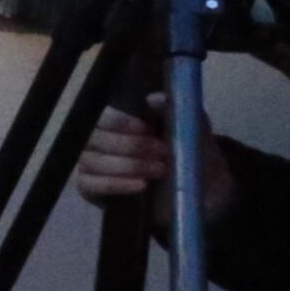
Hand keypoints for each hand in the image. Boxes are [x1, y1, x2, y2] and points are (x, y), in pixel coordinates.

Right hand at [72, 94, 233, 219]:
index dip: (122, 122)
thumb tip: (153, 99)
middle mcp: (95, 140)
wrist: (201, 191)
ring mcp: (88, 164)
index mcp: (114, 120)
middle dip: (132, 146)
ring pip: (93, 161)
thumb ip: (172, 108)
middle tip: (163, 153)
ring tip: (160, 170)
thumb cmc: (190, 153)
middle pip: (95, 138)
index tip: (149, 129)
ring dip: (129, 166)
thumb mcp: (189, 127)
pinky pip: (91, 185)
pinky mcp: (88, 189)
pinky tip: (141, 185)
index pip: (103, 116)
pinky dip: (116, 184)